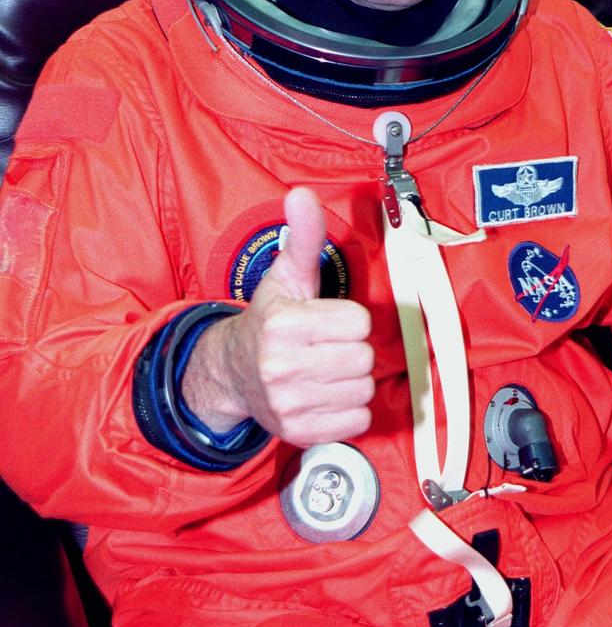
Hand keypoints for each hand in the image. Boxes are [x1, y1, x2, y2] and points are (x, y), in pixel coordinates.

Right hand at [183, 187, 373, 447]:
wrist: (232, 373)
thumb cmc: (269, 320)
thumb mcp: (286, 276)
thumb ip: (303, 236)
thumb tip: (301, 194)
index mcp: (283, 325)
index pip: (359, 323)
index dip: (350, 319)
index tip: (329, 320)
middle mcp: (281, 367)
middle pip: (364, 358)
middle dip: (352, 349)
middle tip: (329, 346)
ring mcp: (288, 404)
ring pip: (363, 390)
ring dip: (352, 380)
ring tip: (327, 369)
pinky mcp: (298, 432)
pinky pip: (356, 421)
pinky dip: (349, 410)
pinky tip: (327, 394)